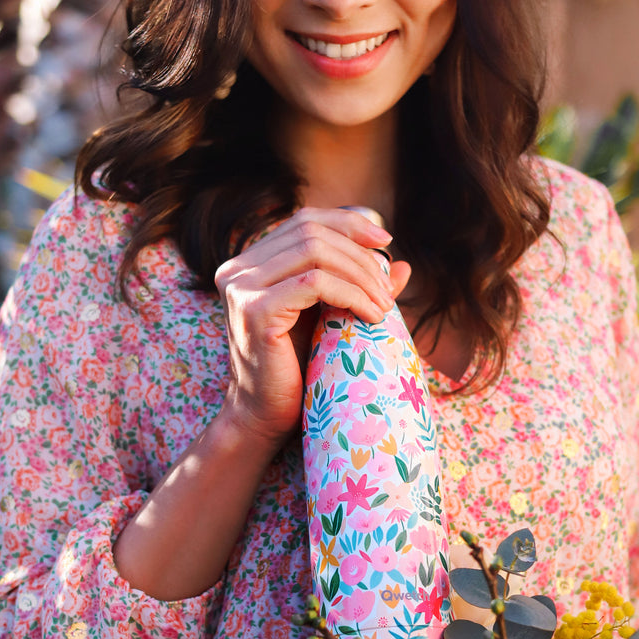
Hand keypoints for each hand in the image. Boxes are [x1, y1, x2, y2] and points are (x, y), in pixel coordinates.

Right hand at [215, 207, 411, 448]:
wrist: (265, 418)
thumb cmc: (297, 370)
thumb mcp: (330, 317)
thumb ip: (359, 289)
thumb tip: (402, 265)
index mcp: (250, 263)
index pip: (305, 221)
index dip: (348, 223)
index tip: (386, 242)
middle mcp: (237, 269)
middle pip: (312, 232)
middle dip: (359, 255)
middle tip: (387, 289)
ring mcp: (241, 287)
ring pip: (315, 251)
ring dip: (360, 275)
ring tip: (383, 305)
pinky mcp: (254, 310)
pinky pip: (314, 282)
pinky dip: (351, 293)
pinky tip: (371, 316)